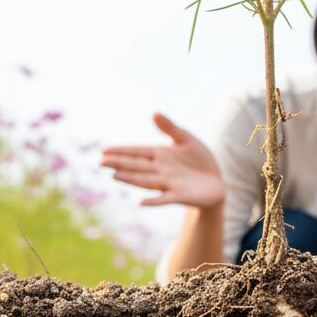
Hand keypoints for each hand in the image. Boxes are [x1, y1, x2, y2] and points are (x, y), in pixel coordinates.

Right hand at [100, 113, 224, 209]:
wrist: (215, 183)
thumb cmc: (200, 160)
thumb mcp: (187, 140)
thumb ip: (171, 128)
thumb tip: (154, 113)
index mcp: (160, 154)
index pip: (137, 152)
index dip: (121, 151)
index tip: (104, 151)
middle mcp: (161, 170)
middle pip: (137, 166)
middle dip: (120, 164)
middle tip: (101, 162)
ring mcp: (169, 184)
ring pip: (146, 181)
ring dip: (131, 179)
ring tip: (114, 176)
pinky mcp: (180, 196)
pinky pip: (165, 199)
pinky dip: (154, 201)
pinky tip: (141, 203)